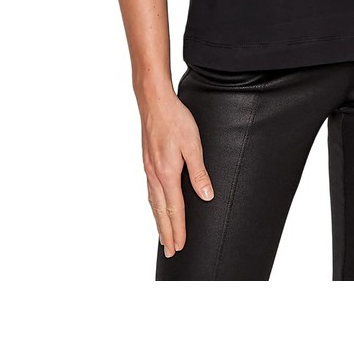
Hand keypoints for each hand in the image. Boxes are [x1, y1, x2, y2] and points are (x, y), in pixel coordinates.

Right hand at [140, 89, 213, 257]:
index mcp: (167, 173)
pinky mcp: (147, 162)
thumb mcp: (193, 145)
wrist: (154, 102)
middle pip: (160, 211)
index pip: (174, 209)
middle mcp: (155, 175)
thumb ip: (199, 172)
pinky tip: (156, 207)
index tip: (180, 246)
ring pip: (153, 203)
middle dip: (166, 233)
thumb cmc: (175, 120)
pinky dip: (153, 206)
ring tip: (162, 237)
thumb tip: (206, 196)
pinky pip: (150, 191)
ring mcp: (149, 169)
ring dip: (158, 222)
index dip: (178, 229)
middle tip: (170, 252)